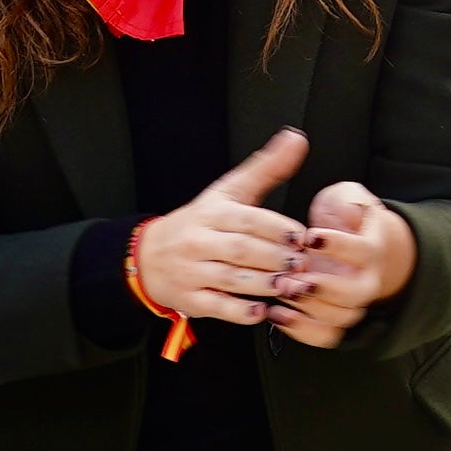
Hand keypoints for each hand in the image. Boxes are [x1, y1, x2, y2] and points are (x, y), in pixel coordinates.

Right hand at [131, 128, 318, 334]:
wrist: (149, 254)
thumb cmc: (200, 223)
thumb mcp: (229, 191)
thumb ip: (266, 168)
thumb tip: (296, 138)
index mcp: (212, 212)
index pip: (247, 219)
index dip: (277, 228)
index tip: (302, 236)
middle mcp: (199, 240)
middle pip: (241, 250)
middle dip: (275, 258)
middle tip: (302, 265)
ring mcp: (192, 271)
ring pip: (231, 279)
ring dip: (264, 284)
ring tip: (290, 287)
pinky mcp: (190, 299)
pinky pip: (217, 307)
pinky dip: (240, 311)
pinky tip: (262, 311)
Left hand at [269, 180, 419, 348]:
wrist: (351, 245)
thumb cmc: (343, 218)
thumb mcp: (346, 197)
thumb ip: (348, 198)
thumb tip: (351, 210)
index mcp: (372, 248)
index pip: (364, 251)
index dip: (338, 246)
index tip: (310, 237)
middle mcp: (367, 280)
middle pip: (356, 294)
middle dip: (323, 288)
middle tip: (294, 278)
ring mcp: (352, 303)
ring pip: (340, 317)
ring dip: (308, 309)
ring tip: (281, 291)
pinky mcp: (335, 320)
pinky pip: (325, 336)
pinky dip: (301, 330)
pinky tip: (276, 314)